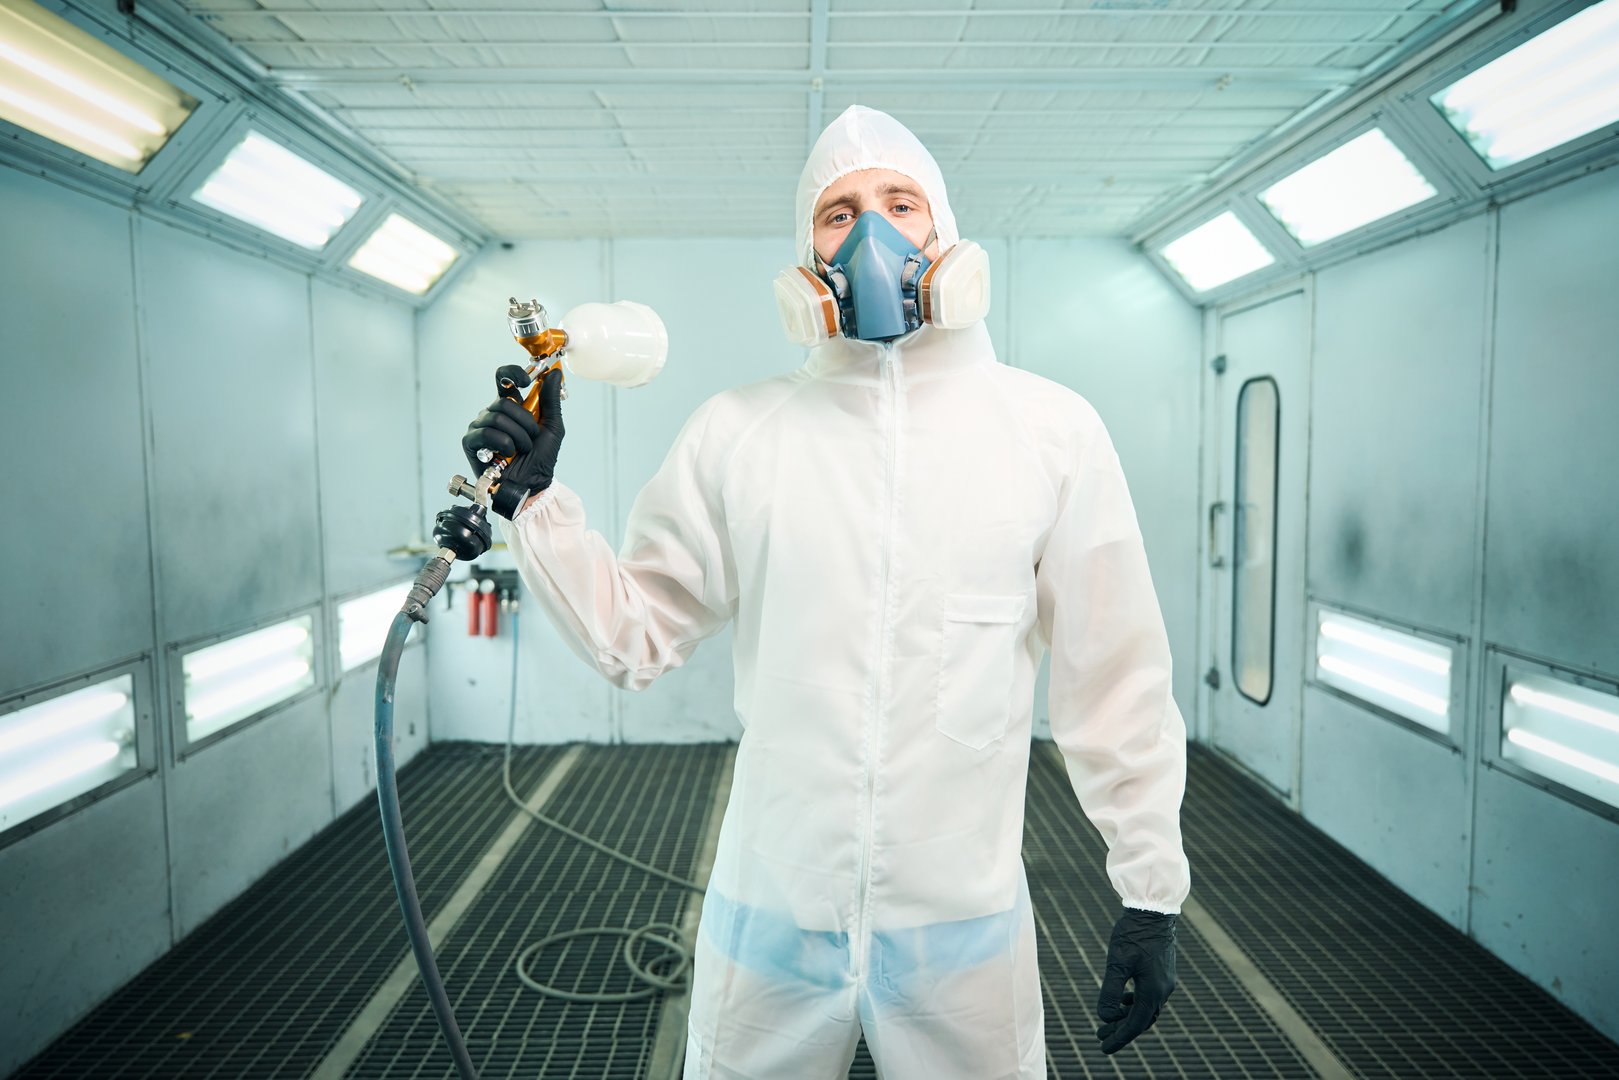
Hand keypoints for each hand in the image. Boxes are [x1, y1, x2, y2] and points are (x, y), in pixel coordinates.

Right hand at [461, 364, 564, 518]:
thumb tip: (553, 373)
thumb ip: (551, 400)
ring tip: (521, 450)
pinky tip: (506, 455)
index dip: (512, 373)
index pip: (503, 378)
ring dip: (517, 437)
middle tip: (531, 438)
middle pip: (503, 402)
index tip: (526, 380)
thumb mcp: (553, 428)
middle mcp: (493, 413)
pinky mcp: (470, 442)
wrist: (533, 485)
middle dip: (524, 422)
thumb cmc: (541, 459)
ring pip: (497, 417)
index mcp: (511, 406)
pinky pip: (486, 433)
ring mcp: (480, 427)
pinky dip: (503, 444)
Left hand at [1095, 908, 1176, 1054]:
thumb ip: (1111, 992)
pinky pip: (1151, 996)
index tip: (1103, 1048)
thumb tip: (1106, 1017)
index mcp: (1153, 991)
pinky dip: (1136, 1003)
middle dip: (1121, 1030)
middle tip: (1100, 1037)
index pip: (1135, 1025)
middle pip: (1142, 1020)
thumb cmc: (1133, 935)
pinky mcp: (1163, 972)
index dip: (1119, 1038)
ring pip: (1147, 1009)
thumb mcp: (1117, 963)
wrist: (1153, 911)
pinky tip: (1124, 998)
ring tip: (1109, 1021)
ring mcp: (1166, 981)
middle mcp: (1163, 990)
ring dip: (1128, 1016)